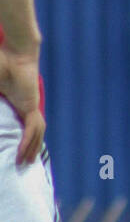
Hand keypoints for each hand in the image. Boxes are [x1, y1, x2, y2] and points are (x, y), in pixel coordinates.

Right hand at [0, 47, 44, 163]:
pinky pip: (31, 129)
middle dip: (30, 149)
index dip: (21, 139)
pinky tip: (22, 154)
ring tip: (25, 163)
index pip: (22, 126)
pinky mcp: (30, 106)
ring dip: (31, 150)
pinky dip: (27, 142)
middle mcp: (27, 107)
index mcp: (18, 104)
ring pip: (35, 134)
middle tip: (24, 165)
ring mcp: (31, 107)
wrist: (13, 56)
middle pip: (33, 133)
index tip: (15, 152)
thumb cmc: (2, 67)